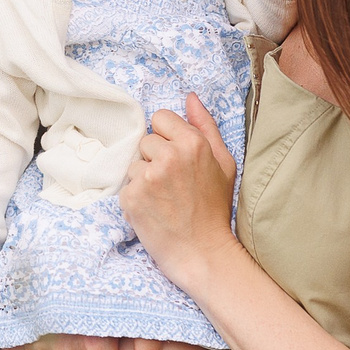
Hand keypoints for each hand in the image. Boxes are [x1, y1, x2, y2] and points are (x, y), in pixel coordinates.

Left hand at [121, 92, 239, 285]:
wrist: (202, 252)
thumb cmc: (214, 208)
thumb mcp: (223, 163)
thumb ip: (205, 126)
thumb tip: (190, 97)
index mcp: (192, 143)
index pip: (160, 118)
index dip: (167, 137)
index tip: (177, 159)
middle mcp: (169, 156)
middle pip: (145, 140)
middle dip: (154, 158)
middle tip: (173, 184)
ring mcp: (148, 177)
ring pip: (134, 163)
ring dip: (143, 178)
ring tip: (163, 199)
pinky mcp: (131, 197)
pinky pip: (125, 184)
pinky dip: (136, 197)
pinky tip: (153, 210)